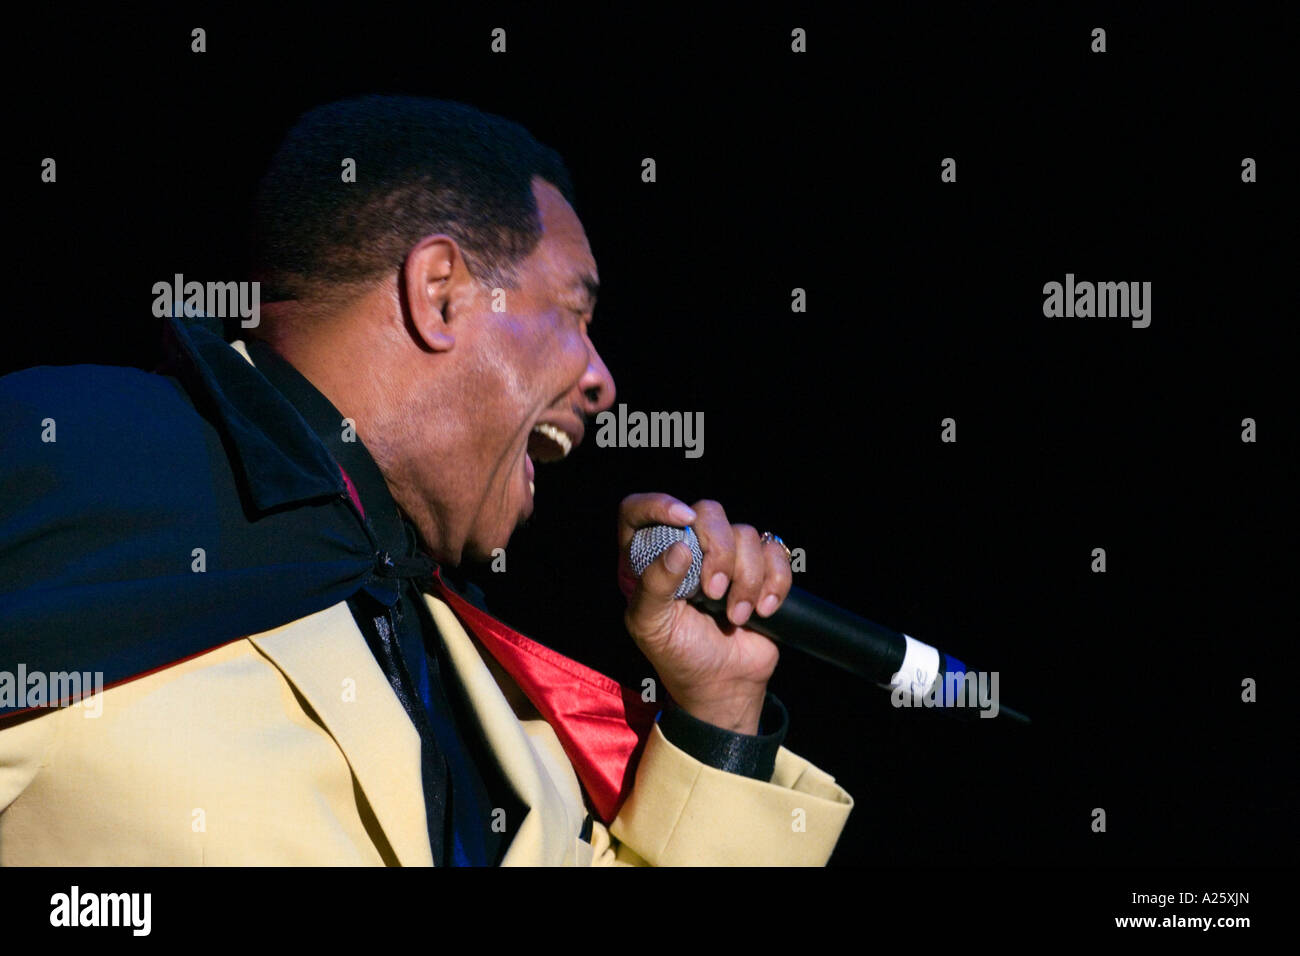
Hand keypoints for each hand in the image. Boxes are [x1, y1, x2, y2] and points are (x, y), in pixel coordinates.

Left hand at [617, 493, 792, 733]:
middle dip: (719, 551)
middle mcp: (687, 549)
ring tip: (737, 615)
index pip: (639, 510)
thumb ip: (654, 585)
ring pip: (746, 533)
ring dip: (747, 579)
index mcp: (647, 558)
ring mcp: (726, 557)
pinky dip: (775, 582)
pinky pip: (776, 551)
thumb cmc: (678, 655)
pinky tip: (763, 610)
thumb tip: (679, 548)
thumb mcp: (650, 626)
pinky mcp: (760, 569)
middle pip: (707, 512)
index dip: (659, 505)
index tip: (683, 520)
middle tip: (714, 591)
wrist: (724, 686)